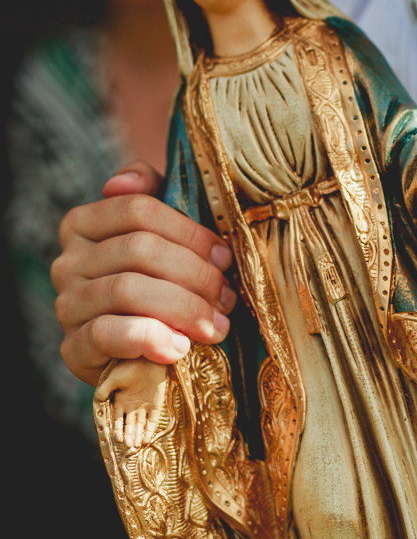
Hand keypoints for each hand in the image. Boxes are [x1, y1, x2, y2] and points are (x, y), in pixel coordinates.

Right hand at [53, 160, 235, 385]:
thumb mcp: (163, 233)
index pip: (139, 210)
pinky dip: (151, 339)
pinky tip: (180, 348)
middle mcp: (67, 261)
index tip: (225, 258)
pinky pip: (108, 334)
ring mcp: (66, 306)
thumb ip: (152, 192)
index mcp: (84, 224)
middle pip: (138, 249)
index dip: (190, 233)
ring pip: (127, 290)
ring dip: (183, 308)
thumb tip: (122, 182)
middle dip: (195, 274)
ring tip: (215, 325)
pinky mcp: (72, 349)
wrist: (143, 356)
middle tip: (227, 298)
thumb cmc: (162, 284)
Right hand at [96, 357, 168, 447]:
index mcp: (120, 402)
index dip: (118, 430)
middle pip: (130, 426)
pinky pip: (152, 420)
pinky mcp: (156, 405)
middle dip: (129, 436)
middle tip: (129, 447)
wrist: (147, 360)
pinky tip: (147, 439)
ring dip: (138, 435)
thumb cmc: (128, 367)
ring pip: (140, 425)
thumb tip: (97, 400)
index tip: (119, 440)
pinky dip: (149, 429)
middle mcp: (131, 406)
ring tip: (136, 446)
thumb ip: (104, 390)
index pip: (118, 421)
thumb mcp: (113, 379)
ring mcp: (144, 406)